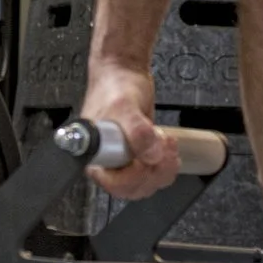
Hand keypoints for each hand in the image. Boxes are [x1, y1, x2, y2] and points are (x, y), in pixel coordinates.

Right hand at [79, 64, 176, 201]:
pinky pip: (154, 173)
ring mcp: (124, 160)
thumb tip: (150, 154)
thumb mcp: (125, 106)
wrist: (124, 74)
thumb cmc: (113, 87)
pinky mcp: (139, 156)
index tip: (143, 160)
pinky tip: (168, 149)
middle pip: (132, 188)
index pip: (112, 183)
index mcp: (94, 155)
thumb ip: (137, 132)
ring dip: (162, 168)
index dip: (132, 177)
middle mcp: (108, 161)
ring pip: (146, 183)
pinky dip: (166, 165)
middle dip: (152, 172)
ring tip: (166, 145)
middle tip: (160, 149)